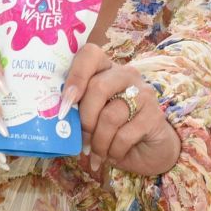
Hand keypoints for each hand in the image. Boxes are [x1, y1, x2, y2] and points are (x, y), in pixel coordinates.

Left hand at [58, 43, 180, 178]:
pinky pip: (125, 135)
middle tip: (81, 139)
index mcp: (106, 69)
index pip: (90, 54)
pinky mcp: (154, 115)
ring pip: (110, 115)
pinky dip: (113, 151)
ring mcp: (143, 93)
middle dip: (84, 119)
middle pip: (98, 87)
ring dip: (98, 142)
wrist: (150, 148)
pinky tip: (112, 156)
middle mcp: (126, 75)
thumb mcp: (92, 116)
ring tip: (96, 153)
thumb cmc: (114, 130)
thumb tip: (56, 118)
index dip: (75, 75)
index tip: (65, 103)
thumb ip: (77, 109)